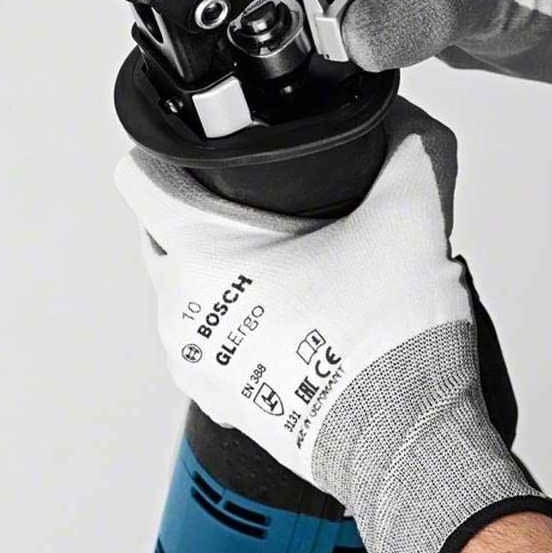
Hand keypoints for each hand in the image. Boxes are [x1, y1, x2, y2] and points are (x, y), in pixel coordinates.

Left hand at [114, 99, 551, 552]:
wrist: (408, 440)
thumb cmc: (391, 342)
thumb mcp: (412, 215)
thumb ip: (410, 143)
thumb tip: (403, 112)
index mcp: (200, 255)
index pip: (139, 175)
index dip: (169, 144)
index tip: (208, 142)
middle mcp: (180, 308)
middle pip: (160, 227)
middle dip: (201, 205)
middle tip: (267, 198)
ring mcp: (195, 358)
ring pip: (185, 284)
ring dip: (220, 265)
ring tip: (286, 256)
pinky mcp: (218, 396)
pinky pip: (209, 334)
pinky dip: (236, 316)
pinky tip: (291, 306)